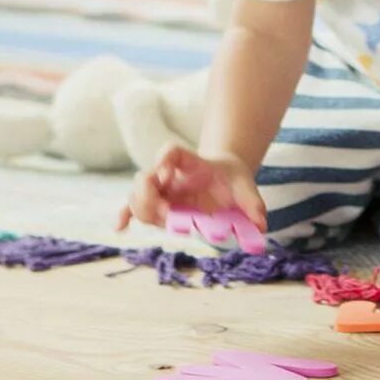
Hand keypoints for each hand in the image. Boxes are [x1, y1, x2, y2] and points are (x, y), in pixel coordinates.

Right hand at [118, 144, 265, 233]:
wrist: (223, 178)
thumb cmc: (232, 179)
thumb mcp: (246, 186)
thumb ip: (252, 203)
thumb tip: (260, 225)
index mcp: (191, 162)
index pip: (172, 151)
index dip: (166, 158)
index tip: (167, 172)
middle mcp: (170, 174)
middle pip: (146, 176)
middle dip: (149, 194)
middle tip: (167, 211)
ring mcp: (161, 190)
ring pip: (137, 194)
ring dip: (142, 209)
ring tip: (163, 220)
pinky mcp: (157, 205)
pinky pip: (134, 209)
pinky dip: (125, 215)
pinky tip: (119, 228)